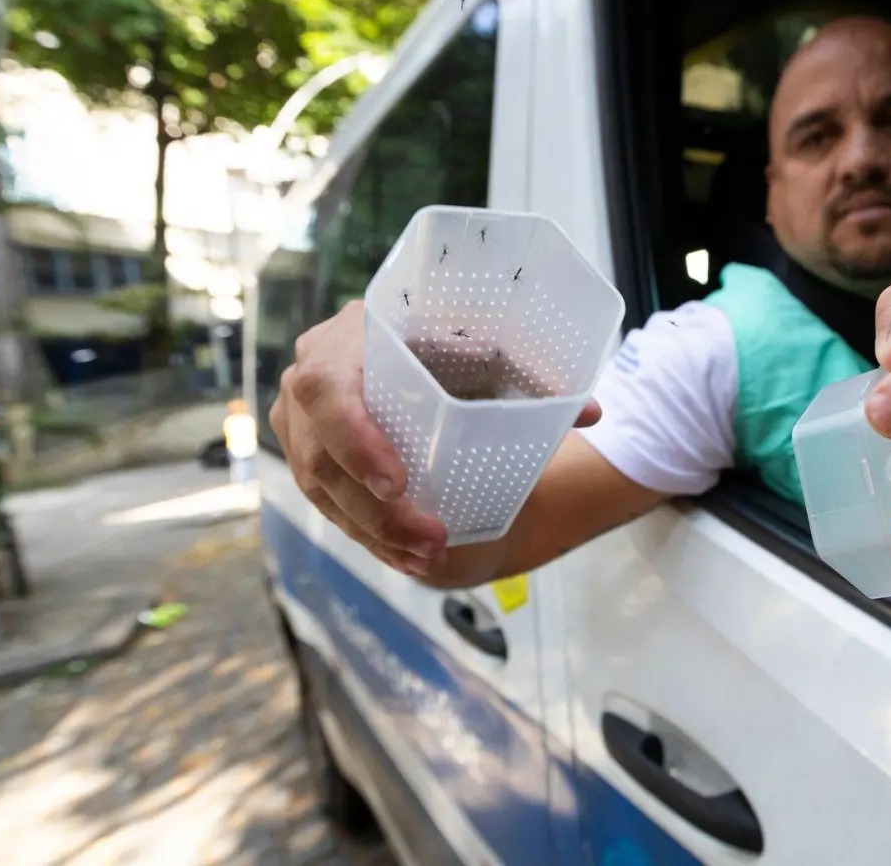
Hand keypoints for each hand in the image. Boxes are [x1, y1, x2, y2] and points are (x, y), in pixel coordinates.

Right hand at [270, 300, 601, 575]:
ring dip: (375, 532)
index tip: (400, 484)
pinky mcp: (306, 454)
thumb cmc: (456, 350)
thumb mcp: (490, 356)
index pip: (326, 389)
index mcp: (353, 332)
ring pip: (321, 489)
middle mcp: (312, 371)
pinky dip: (370, 536)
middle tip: (431, 540)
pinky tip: (408, 557)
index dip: (354, 440)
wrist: (423, 361)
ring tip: (427, 556)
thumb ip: (537, 377)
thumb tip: (589, 412)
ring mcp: (300, 419)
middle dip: (375, 510)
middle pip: (319, 454)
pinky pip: (326, 505)